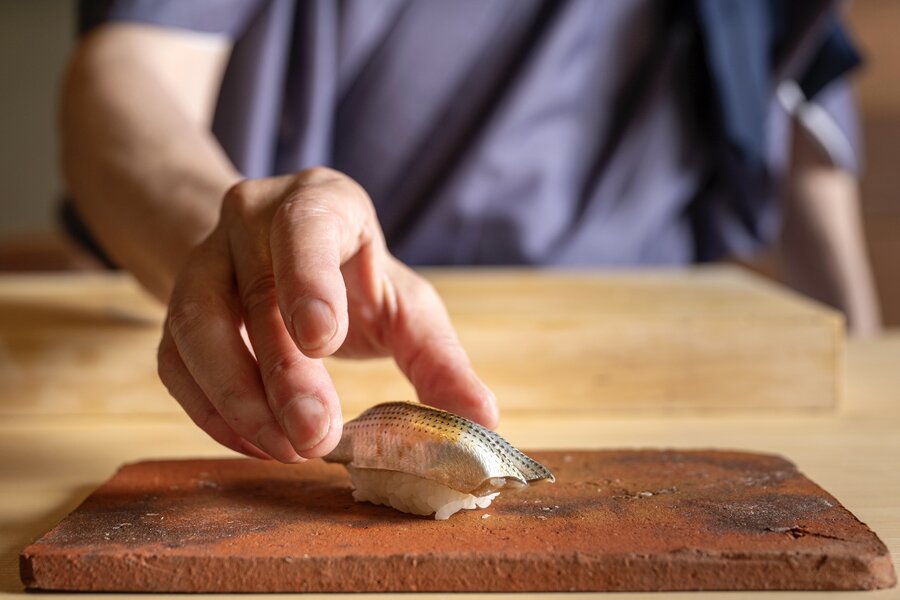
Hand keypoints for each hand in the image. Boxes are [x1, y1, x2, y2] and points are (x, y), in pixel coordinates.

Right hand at [157, 168, 497, 461]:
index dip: (308, 280)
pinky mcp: (177, 308)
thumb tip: (483, 420)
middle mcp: (251, 219)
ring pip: (195, 328)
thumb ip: (439, 358)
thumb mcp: (408, 306)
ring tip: (289, 449)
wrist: (284, 260)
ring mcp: (204, 261)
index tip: (323, 340)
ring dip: (238, 400)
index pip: (305, 226)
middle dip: (282, 374)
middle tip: (316, 436)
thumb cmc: (357, 279)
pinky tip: (256, 443)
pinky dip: (211, 412)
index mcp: (319, 201)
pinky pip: (175, 364)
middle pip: (253, 292)